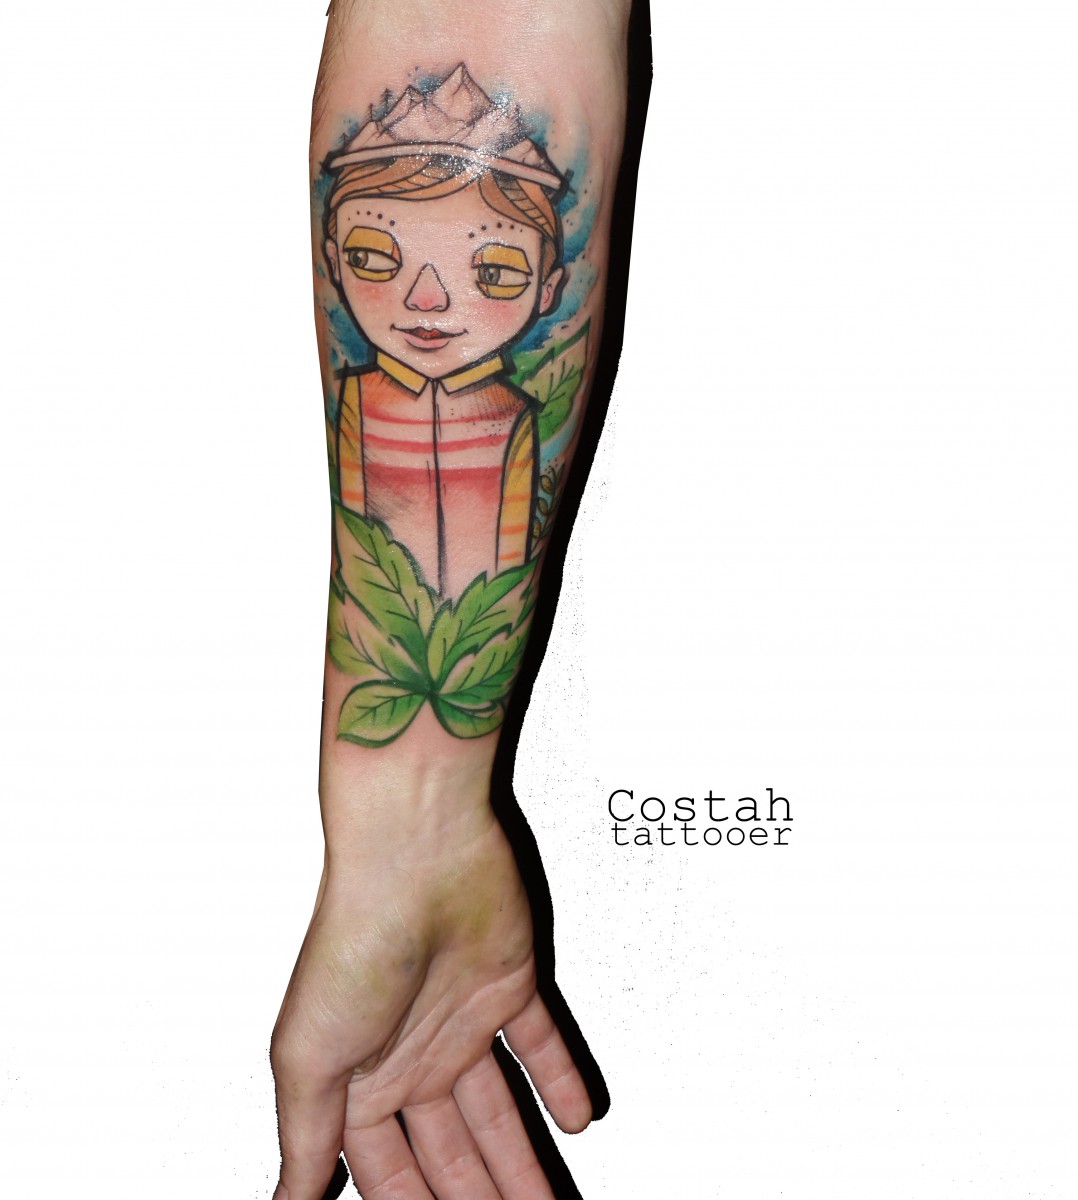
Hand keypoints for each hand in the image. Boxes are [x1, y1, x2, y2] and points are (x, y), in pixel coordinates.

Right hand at [270, 803, 589, 1199]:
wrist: (416, 852)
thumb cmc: (354, 938)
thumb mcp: (308, 1056)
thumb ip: (305, 1138)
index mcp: (359, 1075)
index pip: (390, 1170)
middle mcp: (411, 1051)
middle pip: (452, 1151)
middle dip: (478, 1199)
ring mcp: (462, 1018)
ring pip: (499, 1110)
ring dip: (525, 1161)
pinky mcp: (510, 984)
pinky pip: (542, 1045)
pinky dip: (561, 1082)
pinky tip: (577, 1117)